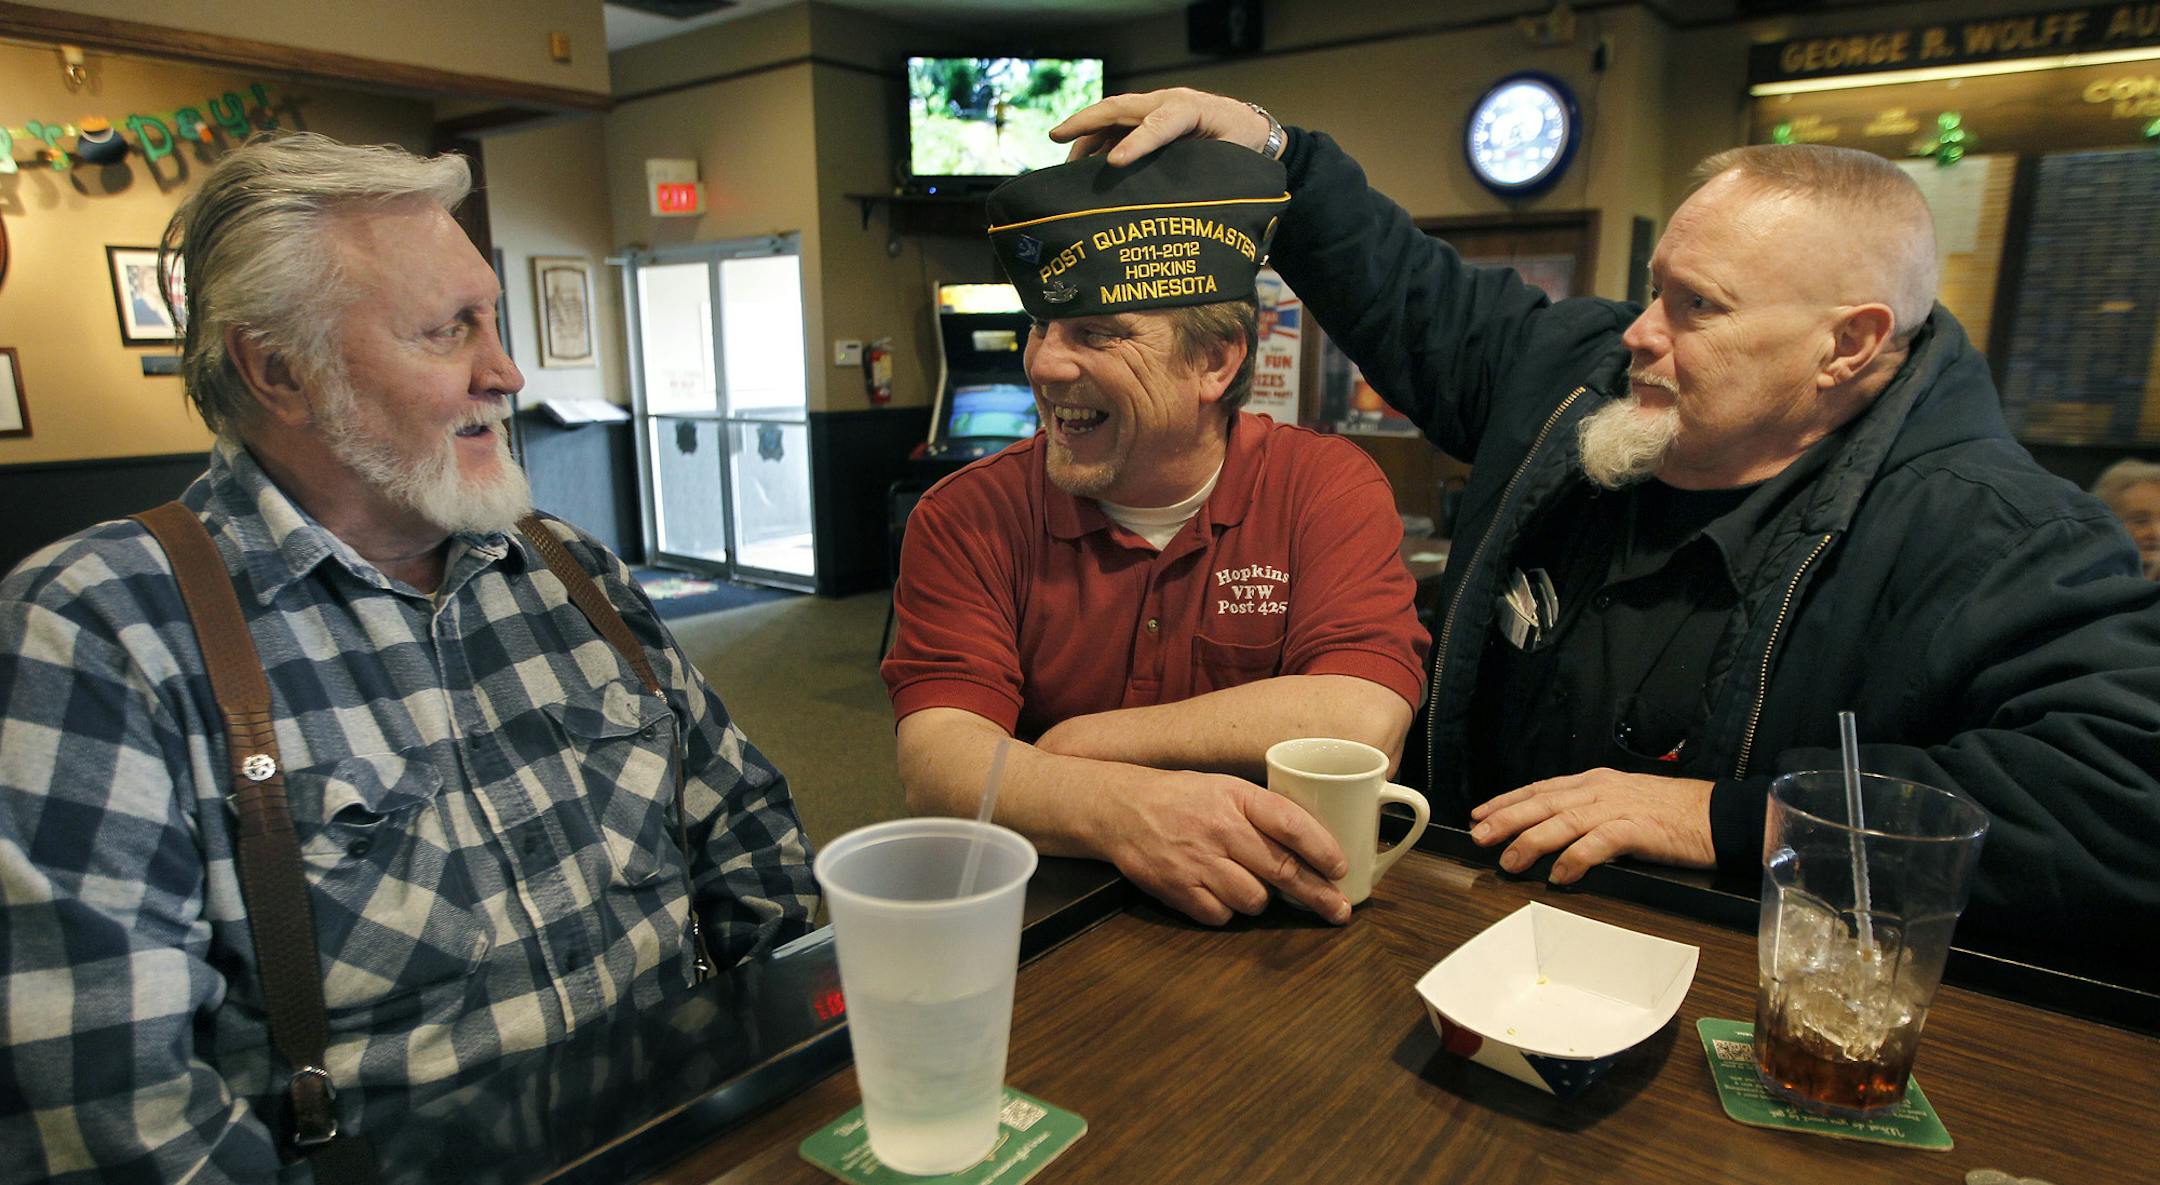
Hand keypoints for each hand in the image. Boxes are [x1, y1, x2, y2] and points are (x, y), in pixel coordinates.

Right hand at [1050, 87, 1271, 164]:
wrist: (1248, 128)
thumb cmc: (1241, 143)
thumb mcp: (1232, 157)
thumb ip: (1207, 167)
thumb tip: (1180, 195)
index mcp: (1190, 109)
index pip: (1159, 124)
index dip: (1136, 143)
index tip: (1114, 163)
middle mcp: (1166, 103)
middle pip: (1119, 108)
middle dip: (1086, 122)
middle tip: (1056, 136)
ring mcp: (1153, 110)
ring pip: (1111, 119)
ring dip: (1085, 137)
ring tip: (1065, 166)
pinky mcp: (1147, 122)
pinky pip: (1116, 130)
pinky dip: (1095, 145)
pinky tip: (1082, 168)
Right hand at [1099, 770, 1351, 925]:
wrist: (1119, 809)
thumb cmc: (1181, 799)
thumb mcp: (1224, 788)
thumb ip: (1262, 812)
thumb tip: (1314, 845)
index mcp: (1236, 797)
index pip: (1290, 823)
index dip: (1322, 849)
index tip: (1341, 868)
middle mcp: (1219, 829)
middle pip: (1282, 870)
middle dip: (1317, 894)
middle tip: (1338, 911)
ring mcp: (1198, 862)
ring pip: (1254, 900)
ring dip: (1261, 900)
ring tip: (1251, 886)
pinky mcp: (1178, 889)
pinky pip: (1221, 915)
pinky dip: (1226, 911)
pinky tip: (1219, 894)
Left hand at [1468, 769, 1715, 883]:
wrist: (1718, 815)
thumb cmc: (1673, 813)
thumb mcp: (1623, 802)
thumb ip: (1590, 812)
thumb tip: (1556, 833)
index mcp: (1594, 782)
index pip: (1541, 789)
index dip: (1508, 801)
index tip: (1481, 814)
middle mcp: (1600, 790)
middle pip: (1543, 802)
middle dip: (1507, 819)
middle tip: (1480, 836)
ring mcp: (1618, 807)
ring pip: (1563, 821)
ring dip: (1532, 841)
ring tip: (1509, 861)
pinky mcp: (1637, 828)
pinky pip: (1598, 843)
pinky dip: (1576, 858)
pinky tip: (1559, 875)